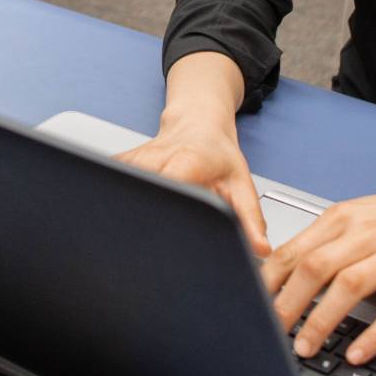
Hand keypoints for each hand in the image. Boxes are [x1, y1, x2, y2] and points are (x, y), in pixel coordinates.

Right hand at [117, 104, 270, 257]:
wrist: (197, 125)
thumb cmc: (218, 155)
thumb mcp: (241, 186)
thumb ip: (250, 220)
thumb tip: (259, 249)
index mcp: (186, 162)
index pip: (170, 189)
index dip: (170, 213)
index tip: (174, 233)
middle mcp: (155, 158)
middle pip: (143, 196)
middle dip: (150, 222)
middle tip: (163, 237)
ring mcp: (134, 160)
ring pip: (126, 193)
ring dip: (136, 212)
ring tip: (150, 222)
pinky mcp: (119, 163)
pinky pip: (116, 186)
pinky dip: (124, 200)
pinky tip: (137, 207)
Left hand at [266, 180, 375, 365]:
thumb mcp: (362, 218)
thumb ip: (326, 241)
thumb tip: (284, 271)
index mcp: (345, 219)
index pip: (294, 251)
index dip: (268, 282)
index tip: (249, 306)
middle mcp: (368, 234)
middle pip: (314, 268)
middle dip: (286, 305)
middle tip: (268, 333)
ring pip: (349, 287)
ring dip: (321, 320)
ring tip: (305, 347)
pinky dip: (374, 334)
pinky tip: (356, 352)